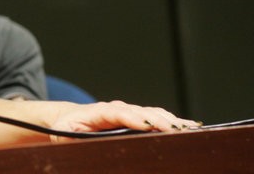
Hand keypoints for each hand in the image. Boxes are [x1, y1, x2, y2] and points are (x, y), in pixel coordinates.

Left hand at [49, 100, 199, 140]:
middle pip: (141, 111)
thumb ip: (74, 139)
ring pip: (152, 113)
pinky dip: (172, 121)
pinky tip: (188, 127)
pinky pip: (156, 116)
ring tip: (189, 129)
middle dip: (159, 120)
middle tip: (177, 131)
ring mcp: (128, 111)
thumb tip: (85, 145)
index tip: (148, 125)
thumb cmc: (67, 129)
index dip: (134, 118)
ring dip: (171, 120)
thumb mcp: (65, 135)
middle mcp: (117, 108)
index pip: (119, 112)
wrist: (70, 119)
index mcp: (99, 112)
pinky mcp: (136, 117)